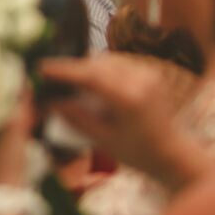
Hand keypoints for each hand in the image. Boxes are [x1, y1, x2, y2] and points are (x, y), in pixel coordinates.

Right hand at [42, 53, 203, 184]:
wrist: (173, 153)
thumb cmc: (138, 153)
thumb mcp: (103, 140)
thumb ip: (77, 118)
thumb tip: (50, 102)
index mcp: (129, 99)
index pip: (89, 76)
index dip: (62, 70)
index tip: (41, 68)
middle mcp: (140, 80)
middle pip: (96, 64)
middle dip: (72, 68)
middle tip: (50, 76)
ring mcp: (147, 74)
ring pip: (106, 60)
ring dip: (87, 67)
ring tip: (70, 81)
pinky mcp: (150, 73)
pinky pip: (118, 64)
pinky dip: (101, 69)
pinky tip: (92, 82)